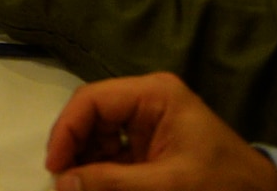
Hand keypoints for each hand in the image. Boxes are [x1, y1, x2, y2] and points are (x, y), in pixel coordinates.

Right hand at [46, 73, 276, 190]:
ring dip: (87, 166)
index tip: (55, 168)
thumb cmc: (222, 185)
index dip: (66, 130)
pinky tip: (96, 188)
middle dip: (76, 152)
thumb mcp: (167, 185)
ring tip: (79, 189)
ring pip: (98, 140)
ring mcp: (148, 125)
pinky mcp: (151, 149)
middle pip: (92, 119)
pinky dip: (102, 175)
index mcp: (154, 95)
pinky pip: (114, 157)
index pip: (93, 100)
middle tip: (64, 185)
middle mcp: (147, 102)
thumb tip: (61, 184)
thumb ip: (112, 183)